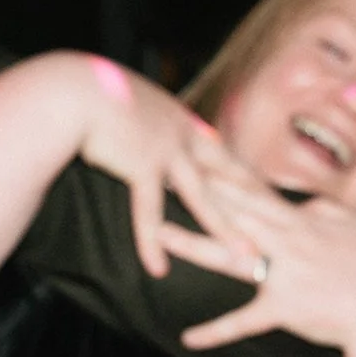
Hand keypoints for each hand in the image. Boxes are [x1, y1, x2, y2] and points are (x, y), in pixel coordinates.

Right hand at [73, 57, 262, 278]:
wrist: (74, 87)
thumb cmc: (95, 91)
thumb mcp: (135, 100)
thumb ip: (152, 119)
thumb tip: (156, 125)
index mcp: (183, 121)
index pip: (225, 155)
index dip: (249, 177)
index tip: (271, 196)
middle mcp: (183, 136)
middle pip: (228, 177)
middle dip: (256, 206)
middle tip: (281, 231)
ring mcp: (165, 152)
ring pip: (202, 198)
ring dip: (224, 230)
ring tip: (244, 259)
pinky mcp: (140, 165)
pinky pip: (148, 212)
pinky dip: (152, 242)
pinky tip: (158, 269)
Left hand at [153, 174, 355, 353]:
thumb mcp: (354, 225)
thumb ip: (323, 210)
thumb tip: (302, 202)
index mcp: (301, 220)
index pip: (257, 189)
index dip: (226, 169)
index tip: (199, 149)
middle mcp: (286, 241)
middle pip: (235, 210)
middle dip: (200, 188)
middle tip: (168, 170)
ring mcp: (282, 274)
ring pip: (230, 257)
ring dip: (193, 246)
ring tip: (161, 234)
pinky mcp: (282, 309)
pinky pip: (244, 322)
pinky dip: (217, 332)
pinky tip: (189, 339)